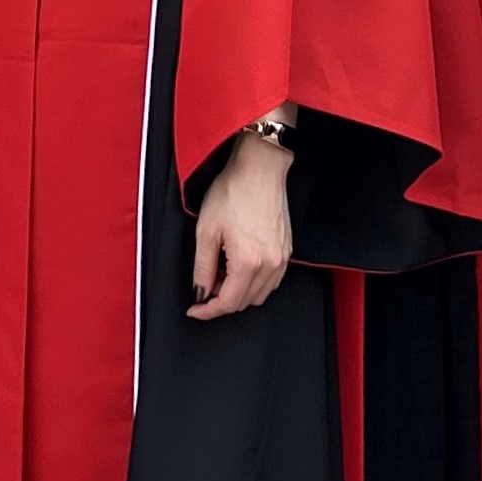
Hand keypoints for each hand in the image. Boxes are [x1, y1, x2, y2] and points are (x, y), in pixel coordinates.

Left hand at [190, 130, 293, 320]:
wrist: (259, 169)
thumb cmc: (234, 191)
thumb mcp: (206, 231)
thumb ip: (202, 267)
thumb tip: (201, 291)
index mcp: (248, 261)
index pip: (228, 303)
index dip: (208, 311)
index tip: (195, 309)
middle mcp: (270, 264)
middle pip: (244, 302)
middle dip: (221, 300)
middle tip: (204, 284)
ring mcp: (281, 258)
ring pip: (259, 295)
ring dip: (238, 292)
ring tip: (220, 271)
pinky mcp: (286, 251)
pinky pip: (271, 281)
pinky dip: (253, 282)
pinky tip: (238, 265)